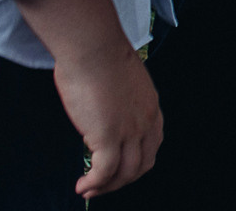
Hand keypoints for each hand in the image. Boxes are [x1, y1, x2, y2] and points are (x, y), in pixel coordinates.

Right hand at [55, 39, 163, 196]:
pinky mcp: (109, 136)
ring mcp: (130, 130)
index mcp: (151, 106)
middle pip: (142, 164)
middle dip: (122, 180)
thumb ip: (118, 98)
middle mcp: (146, 121)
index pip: (153, 144)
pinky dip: (94, 183)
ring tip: (89, 189)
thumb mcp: (120, 79)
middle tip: (102, 184)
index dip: (137, 161)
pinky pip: (104, 172)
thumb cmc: (99, 55)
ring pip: (125, 173)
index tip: (118, 167)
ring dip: (106, 187)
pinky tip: (82, 185)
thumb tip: (102, 106)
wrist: (93, 46)